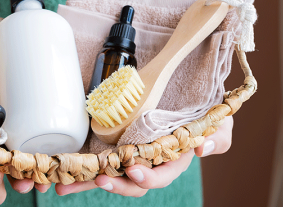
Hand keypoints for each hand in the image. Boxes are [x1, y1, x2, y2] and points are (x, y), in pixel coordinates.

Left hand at [56, 116, 232, 196]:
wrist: (186, 96)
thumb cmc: (205, 114)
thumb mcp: (220, 124)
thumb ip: (218, 137)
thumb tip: (203, 148)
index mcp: (173, 160)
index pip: (162, 175)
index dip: (149, 178)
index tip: (133, 172)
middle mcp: (151, 162)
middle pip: (132, 183)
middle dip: (115, 185)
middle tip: (99, 180)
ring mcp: (131, 155)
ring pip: (111, 175)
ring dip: (88, 182)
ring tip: (66, 185)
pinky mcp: (116, 147)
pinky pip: (99, 161)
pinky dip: (81, 171)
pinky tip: (62, 177)